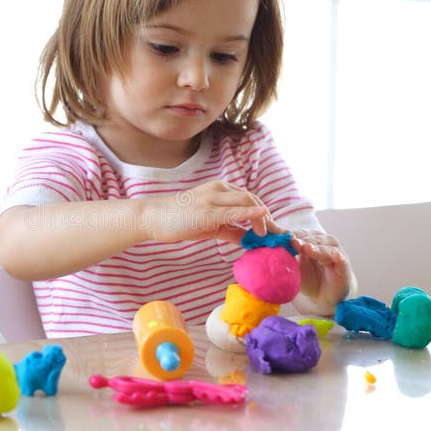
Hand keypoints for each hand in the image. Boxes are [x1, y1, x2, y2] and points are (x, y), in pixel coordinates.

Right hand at [143, 181, 268, 243]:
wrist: (154, 217)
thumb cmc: (179, 220)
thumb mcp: (209, 225)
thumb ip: (230, 230)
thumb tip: (249, 240)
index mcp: (220, 190)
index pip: (249, 199)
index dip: (265, 215)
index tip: (275, 231)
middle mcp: (219, 190)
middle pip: (252, 198)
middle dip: (268, 218)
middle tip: (276, 236)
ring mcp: (213, 198)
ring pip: (247, 201)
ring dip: (263, 218)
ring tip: (270, 235)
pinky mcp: (207, 211)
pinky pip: (233, 210)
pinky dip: (250, 212)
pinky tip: (262, 217)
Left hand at [286, 228, 354, 314]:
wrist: (325, 296)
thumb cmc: (309, 279)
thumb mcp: (294, 268)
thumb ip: (286, 258)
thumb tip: (270, 249)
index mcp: (311, 241)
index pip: (301, 234)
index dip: (291, 235)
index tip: (281, 236)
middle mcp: (325, 244)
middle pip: (313, 238)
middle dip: (302, 240)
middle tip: (292, 241)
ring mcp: (336, 254)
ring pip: (327, 247)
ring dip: (317, 248)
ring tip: (307, 248)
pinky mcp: (344, 267)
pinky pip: (342, 261)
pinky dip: (339, 258)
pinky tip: (335, 256)